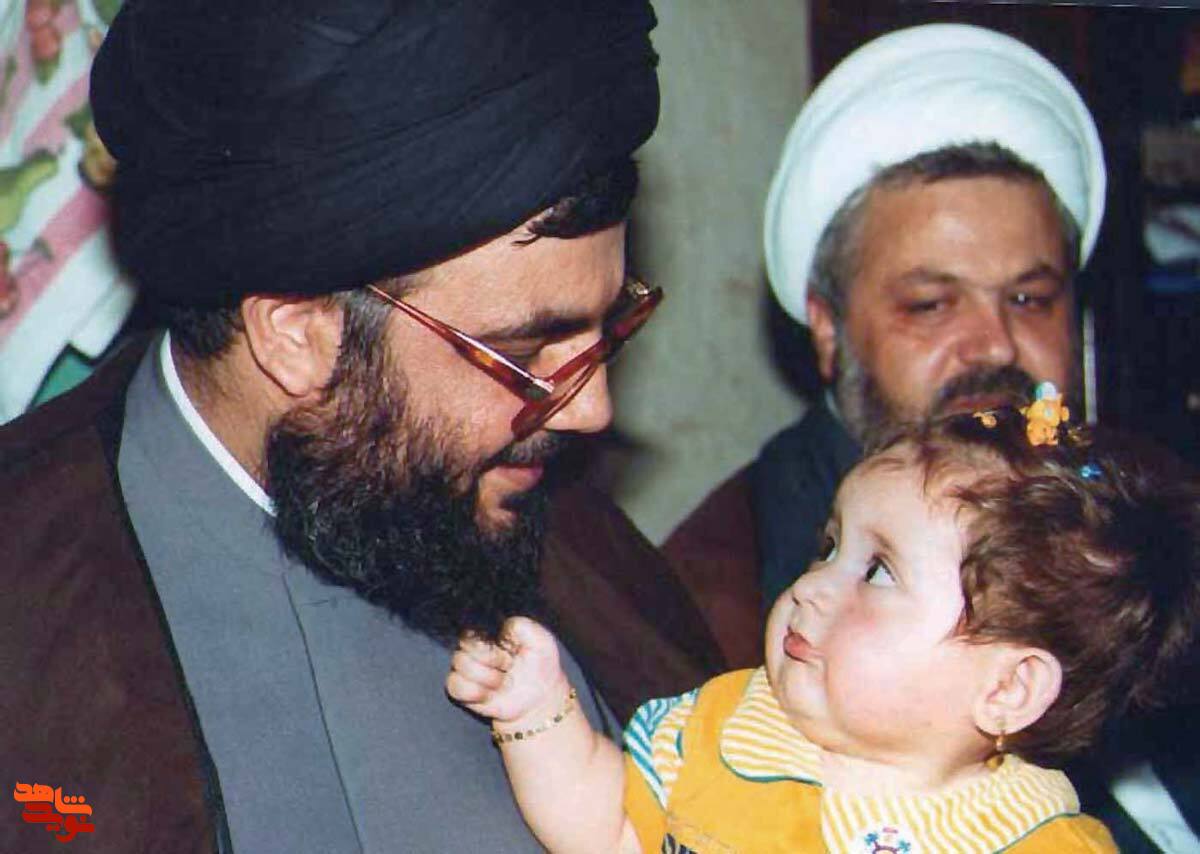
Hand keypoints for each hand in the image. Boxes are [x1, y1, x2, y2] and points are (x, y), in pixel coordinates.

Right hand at [446, 616, 570, 727]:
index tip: (508, 651)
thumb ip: (524, 626)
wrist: (540, 697)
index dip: (488, 642)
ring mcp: (467, 671)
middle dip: (490, 659)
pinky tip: (490, 694)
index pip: (471, 630)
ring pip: (459, 665)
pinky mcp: (464, 691)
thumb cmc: (540, 665)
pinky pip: (455, 686)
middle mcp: (473, 651)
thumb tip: (502, 629)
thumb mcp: (541, 640)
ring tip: (503, 682)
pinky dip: (475, 691)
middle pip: (463, 645)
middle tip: (508, 666)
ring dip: (486, 676)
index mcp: (489, 635)